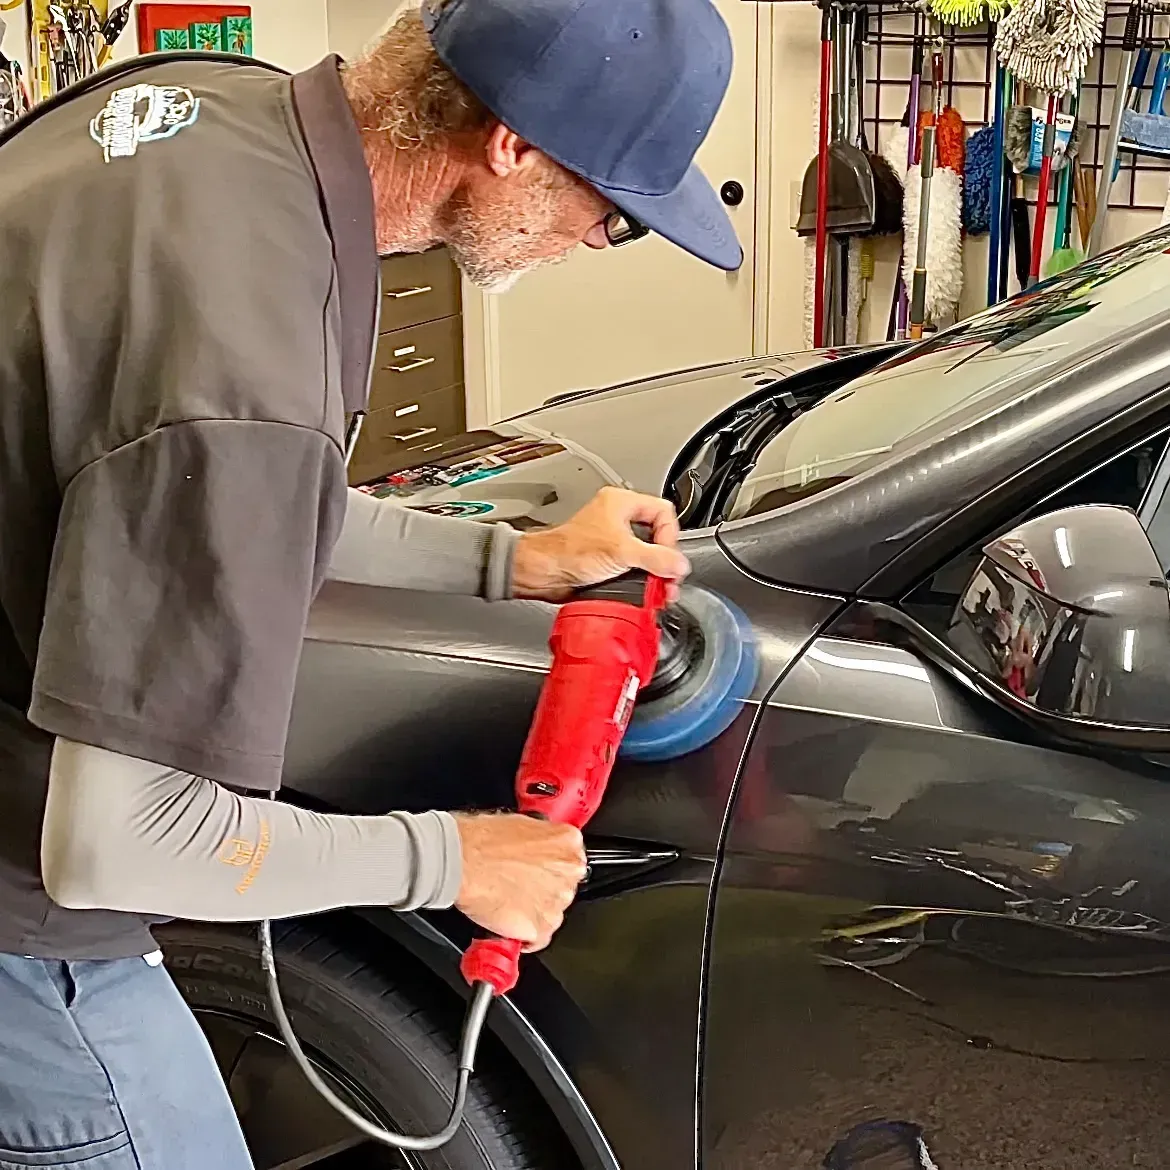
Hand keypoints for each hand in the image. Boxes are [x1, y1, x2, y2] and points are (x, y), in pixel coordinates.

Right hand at [452, 812, 587, 952]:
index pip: (570, 861)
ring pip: (552, 914)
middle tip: (519, 887)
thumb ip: (540, 839)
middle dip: (543, 890)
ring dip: (534, 913)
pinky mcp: (541, 927)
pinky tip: (510, 923)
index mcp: (568, 842)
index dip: (550, 868)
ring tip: (509, 903)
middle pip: (563, 888)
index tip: (539, 872)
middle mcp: (568, 871)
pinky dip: (525, 937)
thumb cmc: (479, 840)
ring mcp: (557, 901)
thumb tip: (537, 849)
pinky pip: (538, 939)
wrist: (459, 861)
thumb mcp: (520, 824)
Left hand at [511, 486, 690, 602]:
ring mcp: (613, 541)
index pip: (663, 512)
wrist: (544, 573)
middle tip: (668, 578)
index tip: (668, 557)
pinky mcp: (608, 562)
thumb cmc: (569, 551)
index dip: (669, 536)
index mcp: (621, 503)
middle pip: (657, 537)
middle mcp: (618, 519)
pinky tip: (644, 592)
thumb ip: (656, 558)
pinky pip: (633, 569)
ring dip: (655, 574)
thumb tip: (679, 565)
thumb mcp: (622, 552)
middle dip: (665, 560)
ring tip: (659, 590)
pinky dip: (641, 581)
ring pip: (647, 556)